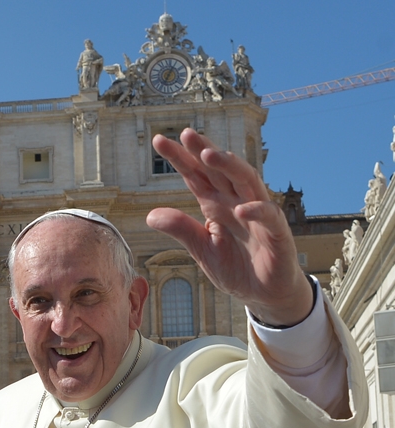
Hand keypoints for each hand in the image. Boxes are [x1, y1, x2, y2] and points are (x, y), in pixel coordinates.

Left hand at [148, 128, 313, 326]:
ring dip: (229, 167)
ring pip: (245, 181)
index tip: (159, 141)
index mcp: (215, 205)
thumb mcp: (201, 250)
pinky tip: (241, 208)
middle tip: (186, 133)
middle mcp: (235, 202)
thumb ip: (181, 230)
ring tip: (209, 155)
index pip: (196, 176)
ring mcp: (257, 215)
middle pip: (219, 170)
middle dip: (203, 151)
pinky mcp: (277, 232)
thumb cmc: (235, 267)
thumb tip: (150, 215)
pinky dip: (256, 210)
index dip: (180, 158)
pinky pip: (268, 216)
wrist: (264, 294)